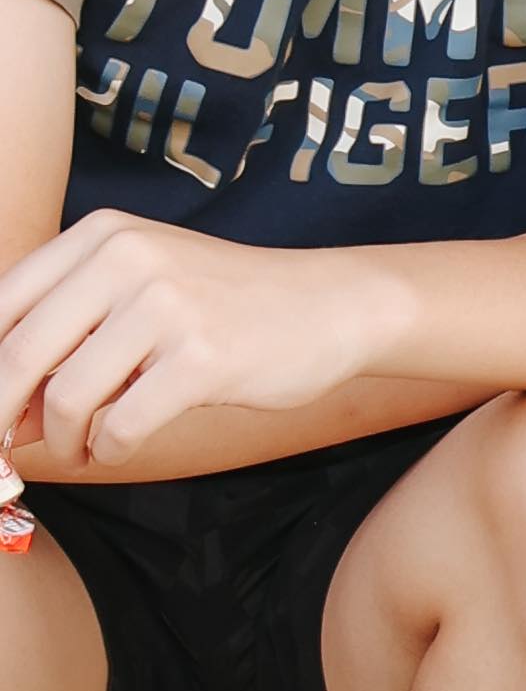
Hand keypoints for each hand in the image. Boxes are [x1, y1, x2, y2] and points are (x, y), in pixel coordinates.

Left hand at [0, 215, 397, 476]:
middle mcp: (126, 257)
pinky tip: (120, 445)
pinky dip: (110, 450)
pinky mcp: (201, 357)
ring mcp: (166, 305)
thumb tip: (4, 414)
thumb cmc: (222, 306)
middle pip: (17, 356)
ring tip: (80, 448)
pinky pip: (123, 426)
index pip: (1, 307)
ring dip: (63, 441)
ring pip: (67, 398)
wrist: (327, 306)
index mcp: (100, 236)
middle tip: (3, 454)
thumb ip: (69, 332)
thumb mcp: (139, 289)